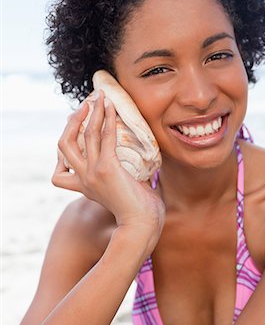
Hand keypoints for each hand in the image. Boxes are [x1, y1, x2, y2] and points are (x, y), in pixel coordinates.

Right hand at [52, 91, 164, 237]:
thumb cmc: (138, 212)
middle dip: (73, 121)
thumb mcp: (122, 191)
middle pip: (64, 144)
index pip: (62, 163)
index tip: (78, 126)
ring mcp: (92, 174)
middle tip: (86, 105)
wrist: (142, 226)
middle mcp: (83, 179)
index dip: (66, 143)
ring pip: (85, 135)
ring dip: (93, 113)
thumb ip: (121, 176)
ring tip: (100, 97)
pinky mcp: (107, 169)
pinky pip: (105, 137)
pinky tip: (112, 107)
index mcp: (84, 186)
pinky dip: (108, 119)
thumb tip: (139, 161)